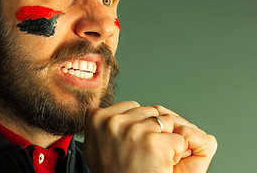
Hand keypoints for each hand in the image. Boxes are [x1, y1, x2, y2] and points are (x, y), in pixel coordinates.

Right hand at [83, 101, 216, 172]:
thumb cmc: (113, 172)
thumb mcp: (95, 145)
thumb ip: (99, 125)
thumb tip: (97, 110)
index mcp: (96, 119)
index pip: (131, 106)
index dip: (136, 124)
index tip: (130, 142)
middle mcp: (112, 122)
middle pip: (148, 111)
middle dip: (151, 129)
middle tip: (140, 152)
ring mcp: (132, 131)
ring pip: (164, 122)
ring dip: (164, 139)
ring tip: (150, 157)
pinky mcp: (153, 142)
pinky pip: (177, 139)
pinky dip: (176, 152)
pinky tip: (160, 164)